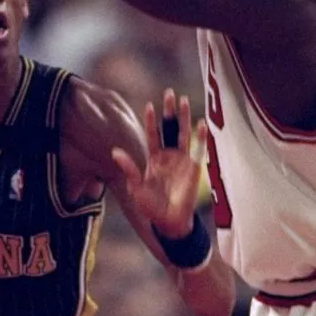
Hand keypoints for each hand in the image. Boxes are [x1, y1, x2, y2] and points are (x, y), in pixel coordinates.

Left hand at [112, 89, 205, 238]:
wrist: (170, 223)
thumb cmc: (151, 207)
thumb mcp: (136, 187)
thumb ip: (129, 168)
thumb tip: (114, 151)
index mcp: (154, 159)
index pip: (153, 134)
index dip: (151, 121)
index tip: (149, 105)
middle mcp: (168, 156)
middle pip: (169, 128)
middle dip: (169, 111)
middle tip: (169, 92)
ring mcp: (182, 160)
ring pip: (183, 133)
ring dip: (183, 117)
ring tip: (184, 100)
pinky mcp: (193, 168)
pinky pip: (198, 150)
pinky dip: (200, 137)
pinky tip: (201, 123)